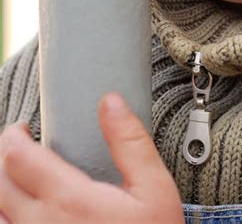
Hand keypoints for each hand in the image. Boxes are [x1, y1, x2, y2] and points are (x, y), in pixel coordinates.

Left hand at [0, 93, 183, 222]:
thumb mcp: (153, 187)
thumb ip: (130, 142)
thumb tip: (111, 103)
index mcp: (70, 200)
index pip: (17, 158)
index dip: (13, 135)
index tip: (23, 128)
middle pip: (0, 183)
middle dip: (5, 157)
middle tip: (19, 146)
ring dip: (3, 190)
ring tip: (18, 178)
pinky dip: (8, 217)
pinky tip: (22, 211)